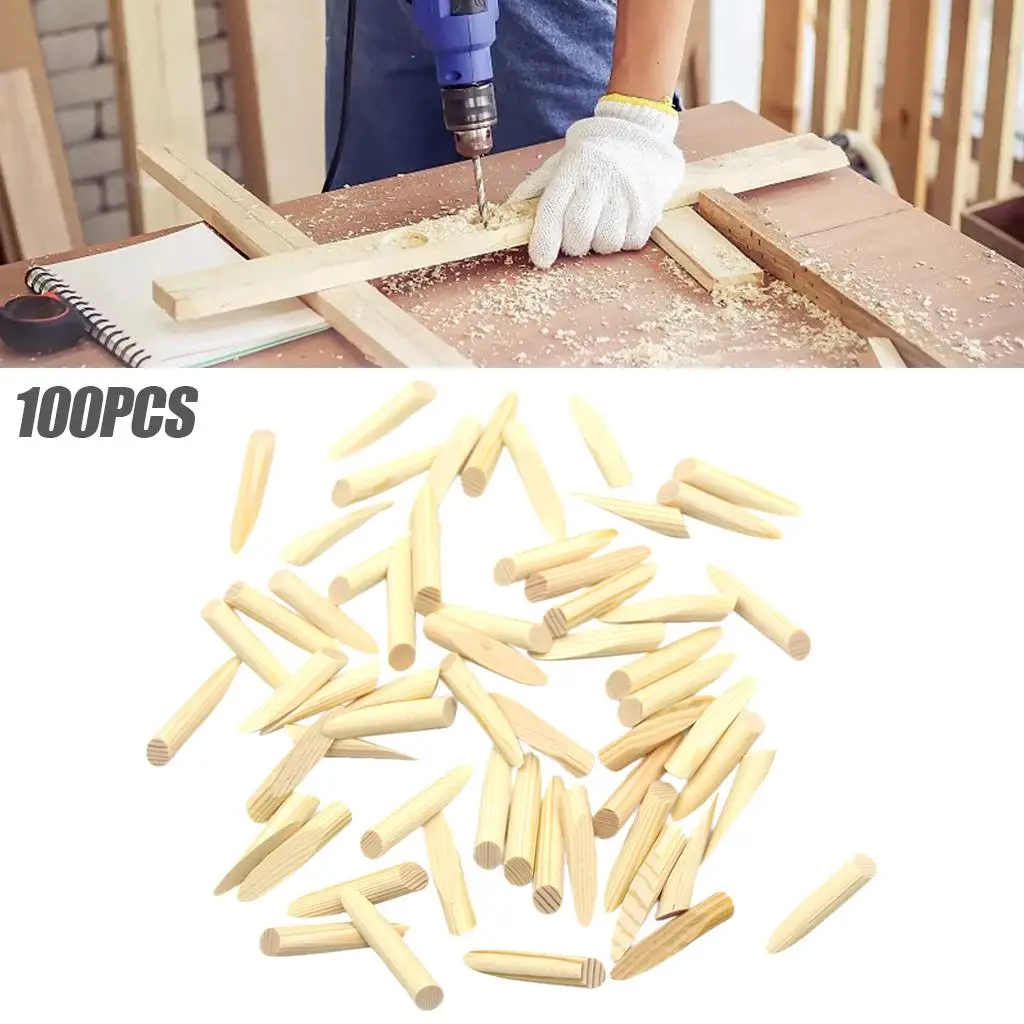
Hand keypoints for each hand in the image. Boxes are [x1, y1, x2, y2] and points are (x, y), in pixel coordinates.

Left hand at [509, 96, 684, 268]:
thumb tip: (507, 212)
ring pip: (606, 244)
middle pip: (579, 234)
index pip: (553, 210)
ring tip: (601, 223)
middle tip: (576, 234)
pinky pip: (630, 242)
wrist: (639, 135)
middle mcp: (601, 181)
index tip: (541, 259)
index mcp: (574, 168)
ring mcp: (628, 196)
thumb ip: (534, 188)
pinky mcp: (649, 208)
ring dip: (598, 243)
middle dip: (573, 244)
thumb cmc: (592, 155)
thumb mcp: (559, 163)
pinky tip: (621, 221)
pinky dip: (622, 239)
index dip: (544, 240)